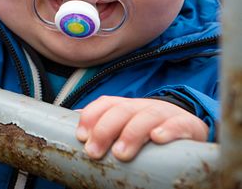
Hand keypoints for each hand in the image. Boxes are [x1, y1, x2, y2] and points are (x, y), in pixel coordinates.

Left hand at [76, 96, 208, 161]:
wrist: (188, 126)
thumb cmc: (147, 129)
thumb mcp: (124, 126)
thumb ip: (102, 127)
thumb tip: (67, 130)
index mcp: (126, 106)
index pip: (105, 103)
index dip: (91, 117)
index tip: (81, 136)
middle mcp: (143, 106)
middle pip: (121, 111)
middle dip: (104, 130)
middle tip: (94, 152)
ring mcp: (165, 113)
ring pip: (147, 116)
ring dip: (131, 133)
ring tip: (121, 153)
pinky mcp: (187, 125)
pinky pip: (178, 124)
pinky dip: (168, 130)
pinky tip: (158, 138)